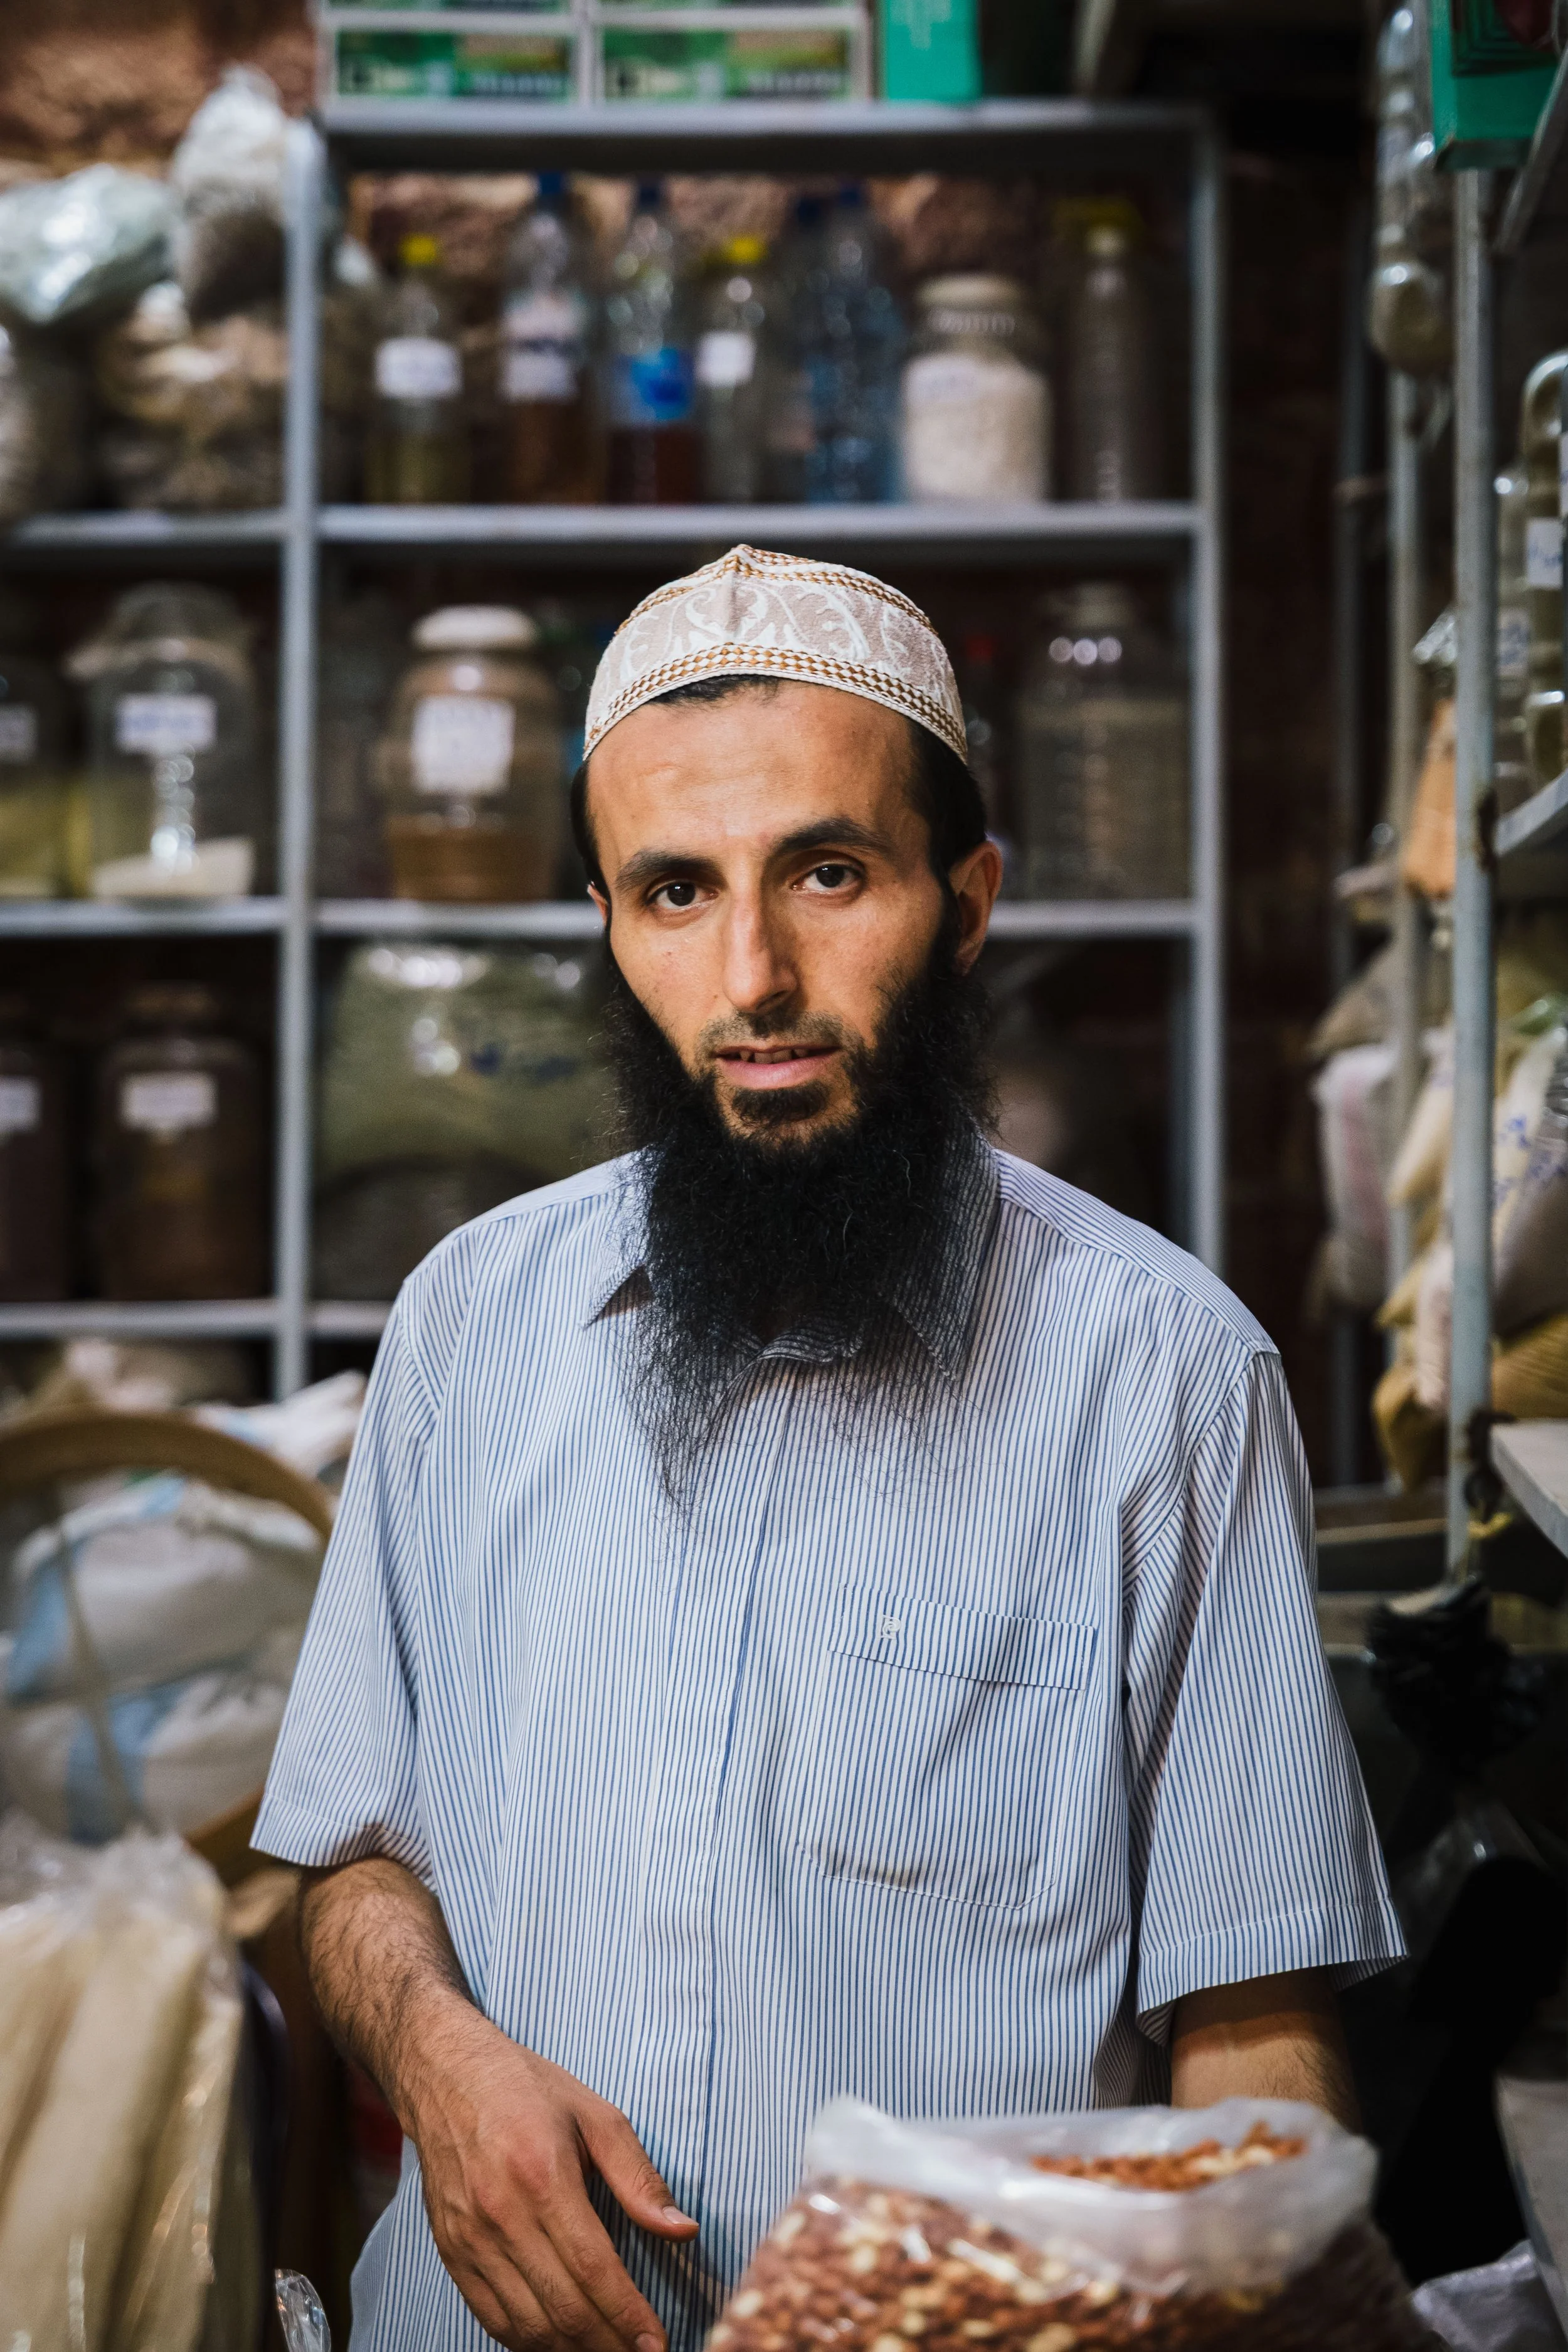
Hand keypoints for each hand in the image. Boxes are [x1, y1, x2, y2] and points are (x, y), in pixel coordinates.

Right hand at [402, 1992, 698, 2351]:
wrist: (446, 2075)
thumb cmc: (528, 2089)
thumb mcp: (597, 2115)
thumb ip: (639, 2178)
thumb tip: (683, 2230)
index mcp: (544, 2176)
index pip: (593, 2269)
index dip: (628, 2315)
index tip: (657, 2342)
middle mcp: (502, 2214)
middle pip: (562, 2308)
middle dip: (608, 2345)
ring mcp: (470, 2238)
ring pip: (526, 2325)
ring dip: (571, 2351)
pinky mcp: (451, 2252)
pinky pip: (491, 2317)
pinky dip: (527, 2341)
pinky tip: (558, 2342)